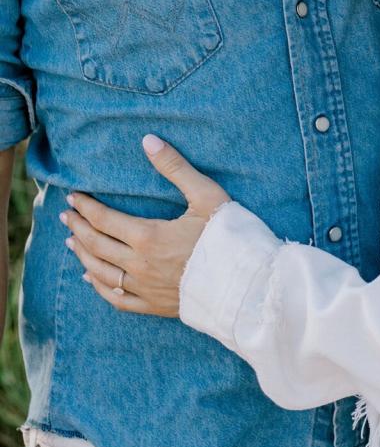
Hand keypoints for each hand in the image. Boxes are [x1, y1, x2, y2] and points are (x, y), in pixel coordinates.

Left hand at [61, 135, 230, 316]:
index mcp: (148, 236)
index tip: (73, 196)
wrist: (246, 283)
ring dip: (83, 254)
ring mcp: (145, 288)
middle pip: (97, 244)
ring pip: (101, 271)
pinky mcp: (155, 306)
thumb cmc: (228, 234)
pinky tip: (91, 278)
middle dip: (78, 227)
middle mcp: (140, 265)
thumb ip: (174, 167)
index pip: (104, 219)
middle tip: (66, 214)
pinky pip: (117, 299)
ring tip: (71, 241)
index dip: (86, 207)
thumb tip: (148, 140)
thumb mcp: (205, 194)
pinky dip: (99, 286)